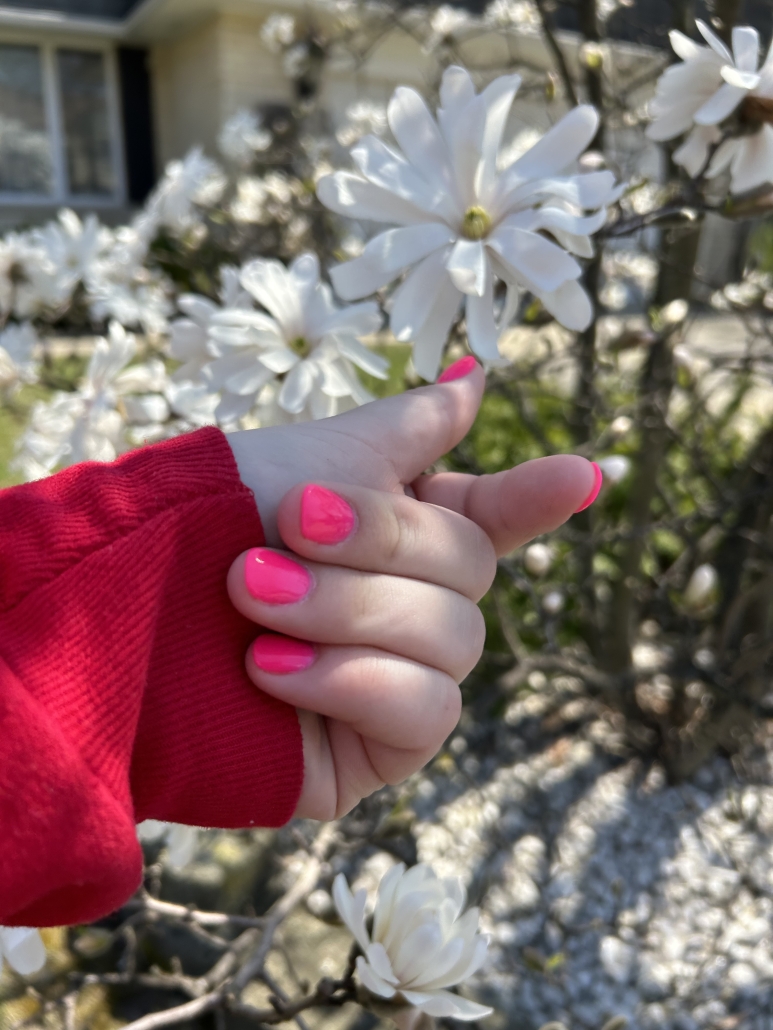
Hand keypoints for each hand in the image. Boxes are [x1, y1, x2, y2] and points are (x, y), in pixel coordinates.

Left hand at [227, 360, 598, 818]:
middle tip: (289, 525)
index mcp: (406, 534)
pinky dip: (351, 681)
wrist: (123, 616)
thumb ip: (410, 426)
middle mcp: (415, 605)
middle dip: (377, 542)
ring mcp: (402, 678)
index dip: (536, 496)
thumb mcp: (318, 454)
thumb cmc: (214, 519)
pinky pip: (423, 714)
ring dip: (347, 610)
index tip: (582, 474)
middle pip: (469, 570)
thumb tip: (474, 375)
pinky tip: (272, 672)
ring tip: (254, 601)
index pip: (494, 517)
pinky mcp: (377, 748)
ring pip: (454, 642)